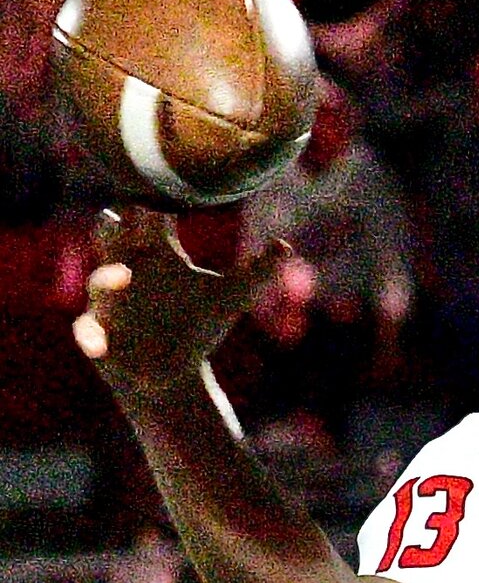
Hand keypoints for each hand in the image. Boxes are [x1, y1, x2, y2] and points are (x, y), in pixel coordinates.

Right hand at [72, 208, 285, 399]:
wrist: (174, 372)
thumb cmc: (199, 324)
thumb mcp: (233, 297)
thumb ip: (259, 271)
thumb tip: (285, 246)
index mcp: (157, 253)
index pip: (148, 217)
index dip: (155, 210)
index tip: (168, 210)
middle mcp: (127, 268)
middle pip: (109, 233)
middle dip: (115, 226)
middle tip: (127, 219)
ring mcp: (109, 299)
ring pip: (100, 280)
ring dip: (109, 278)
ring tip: (126, 277)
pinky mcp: (97, 331)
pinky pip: (88, 330)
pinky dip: (92, 337)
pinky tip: (100, 347)